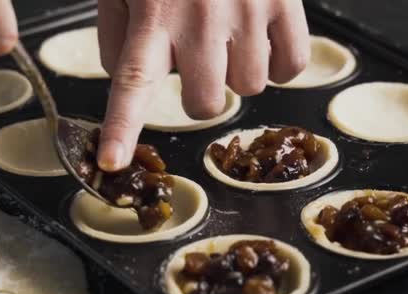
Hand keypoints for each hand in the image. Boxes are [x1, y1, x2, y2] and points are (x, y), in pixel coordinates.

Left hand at [97, 0, 309, 170]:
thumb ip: (118, 33)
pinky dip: (280, 64)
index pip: (133, 82)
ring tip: (231, 37)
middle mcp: (201, 18)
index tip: (114, 162)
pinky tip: (262, 40)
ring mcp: (248, 12)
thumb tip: (130, 80)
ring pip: (251, 88)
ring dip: (238, 73)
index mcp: (153, 12)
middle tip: (198, 63)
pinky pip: (293, 67)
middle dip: (200, 93)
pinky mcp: (284, 2)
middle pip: (206, 104)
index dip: (123, 128)